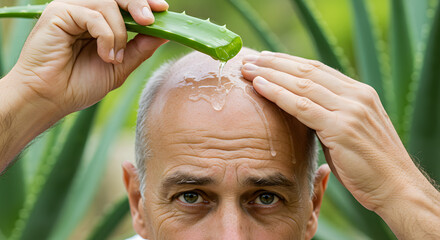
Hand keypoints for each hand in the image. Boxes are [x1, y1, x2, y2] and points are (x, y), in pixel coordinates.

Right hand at [8, 0, 167, 115]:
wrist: (51, 99)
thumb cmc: (79, 85)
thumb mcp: (120, 66)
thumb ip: (140, 48)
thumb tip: (164, 33)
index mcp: (97, 22)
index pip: (123, 3)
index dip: (143, 2)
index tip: (163, 9)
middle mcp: (83, 11)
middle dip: (138, 5)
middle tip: (151, 20)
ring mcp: (70, 9)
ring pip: (108, 5)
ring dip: (119, 34)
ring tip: (114, 59)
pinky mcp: (58, 12)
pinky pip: (94, 16)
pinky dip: (106, 37)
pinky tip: (105, 56)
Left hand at [241, 51, 428, 211]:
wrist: (396, 187)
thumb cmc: (369, 164)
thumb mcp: (349, 131)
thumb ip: (329, 116)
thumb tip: (301, 109)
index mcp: (359, 92)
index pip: (317, 69)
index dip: (288, 62)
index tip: (266, 58)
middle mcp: (356, 95)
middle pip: (307, 71)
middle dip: (275, 63)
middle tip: (250, 58)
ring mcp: (350, 109)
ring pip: (302, 84)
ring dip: (271, 74)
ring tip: (248, 69)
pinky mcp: (343, 127)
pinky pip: (303, 106)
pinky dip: (279, 94)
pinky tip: (260, 86)